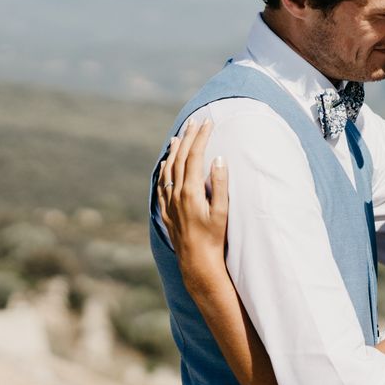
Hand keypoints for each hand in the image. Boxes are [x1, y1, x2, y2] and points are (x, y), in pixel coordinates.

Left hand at [154, 119, 229, 289]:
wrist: (197, 262)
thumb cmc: (214, 238)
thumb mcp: (222, 211)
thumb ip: (220, 184)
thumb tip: (218, 158)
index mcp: (191, 191)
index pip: (195, 156)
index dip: (201, 137)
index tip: (208, 123)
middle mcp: (177, 194)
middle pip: (181, 158)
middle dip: (188, 137)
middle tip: (195, 121)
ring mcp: (169, 202)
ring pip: (168, 169)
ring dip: (174, 151)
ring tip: (178, 137)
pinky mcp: (166, 211)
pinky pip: (161, 184)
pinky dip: (164, 170)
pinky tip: (165, 164)